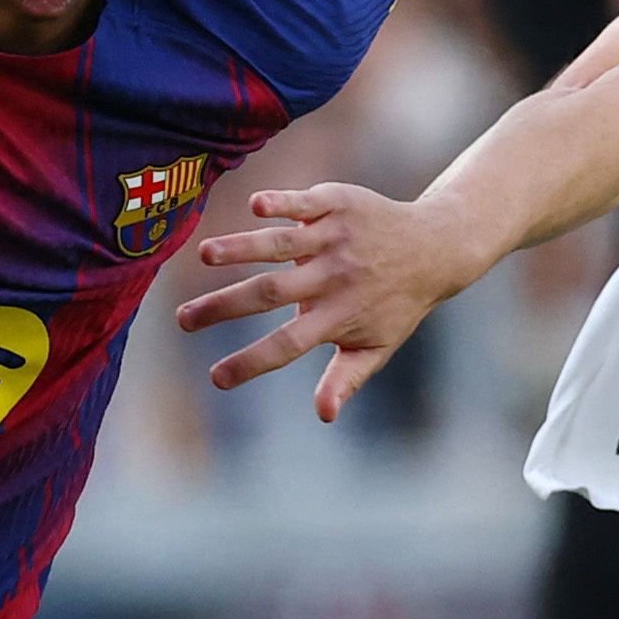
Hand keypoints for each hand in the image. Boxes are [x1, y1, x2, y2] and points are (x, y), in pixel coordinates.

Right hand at [175, 184, 503, 422]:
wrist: (435, 247)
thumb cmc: (397, 303)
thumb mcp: (377, 346)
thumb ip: (345, 378)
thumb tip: (323, 415)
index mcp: (338, 317)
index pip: (287, 345)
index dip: (252, 363)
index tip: (216, 379)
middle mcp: (334, 277)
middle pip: (271, 293)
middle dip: (224, 307)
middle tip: (183, 321)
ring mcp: (335, 238)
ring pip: (281, 244)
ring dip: (241, 248)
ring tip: (205, 257)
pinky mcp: (338, 203)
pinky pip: (305, 204)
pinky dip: (281, 204)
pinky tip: (254, 207)